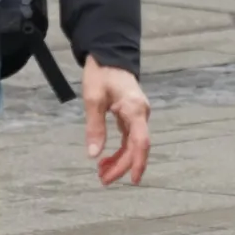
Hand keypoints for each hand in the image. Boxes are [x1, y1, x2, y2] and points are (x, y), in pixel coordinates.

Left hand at [83, 59, 150, 185]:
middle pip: (136, 147)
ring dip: (119, 160)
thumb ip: (95, 127)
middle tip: (103, 180)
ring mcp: (137, 115)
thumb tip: (94, 154)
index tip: (133, 180)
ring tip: (102, 173)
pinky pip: (129, 138)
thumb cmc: (101, 72)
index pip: (141, 142)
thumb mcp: (93, 99)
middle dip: (121, 166)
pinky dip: (119, 150)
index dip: (138, 162)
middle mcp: (141, 114)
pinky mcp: (131, 115)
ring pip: (132, 145)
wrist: (108, 54)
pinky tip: (107, 159)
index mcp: (134, 109)